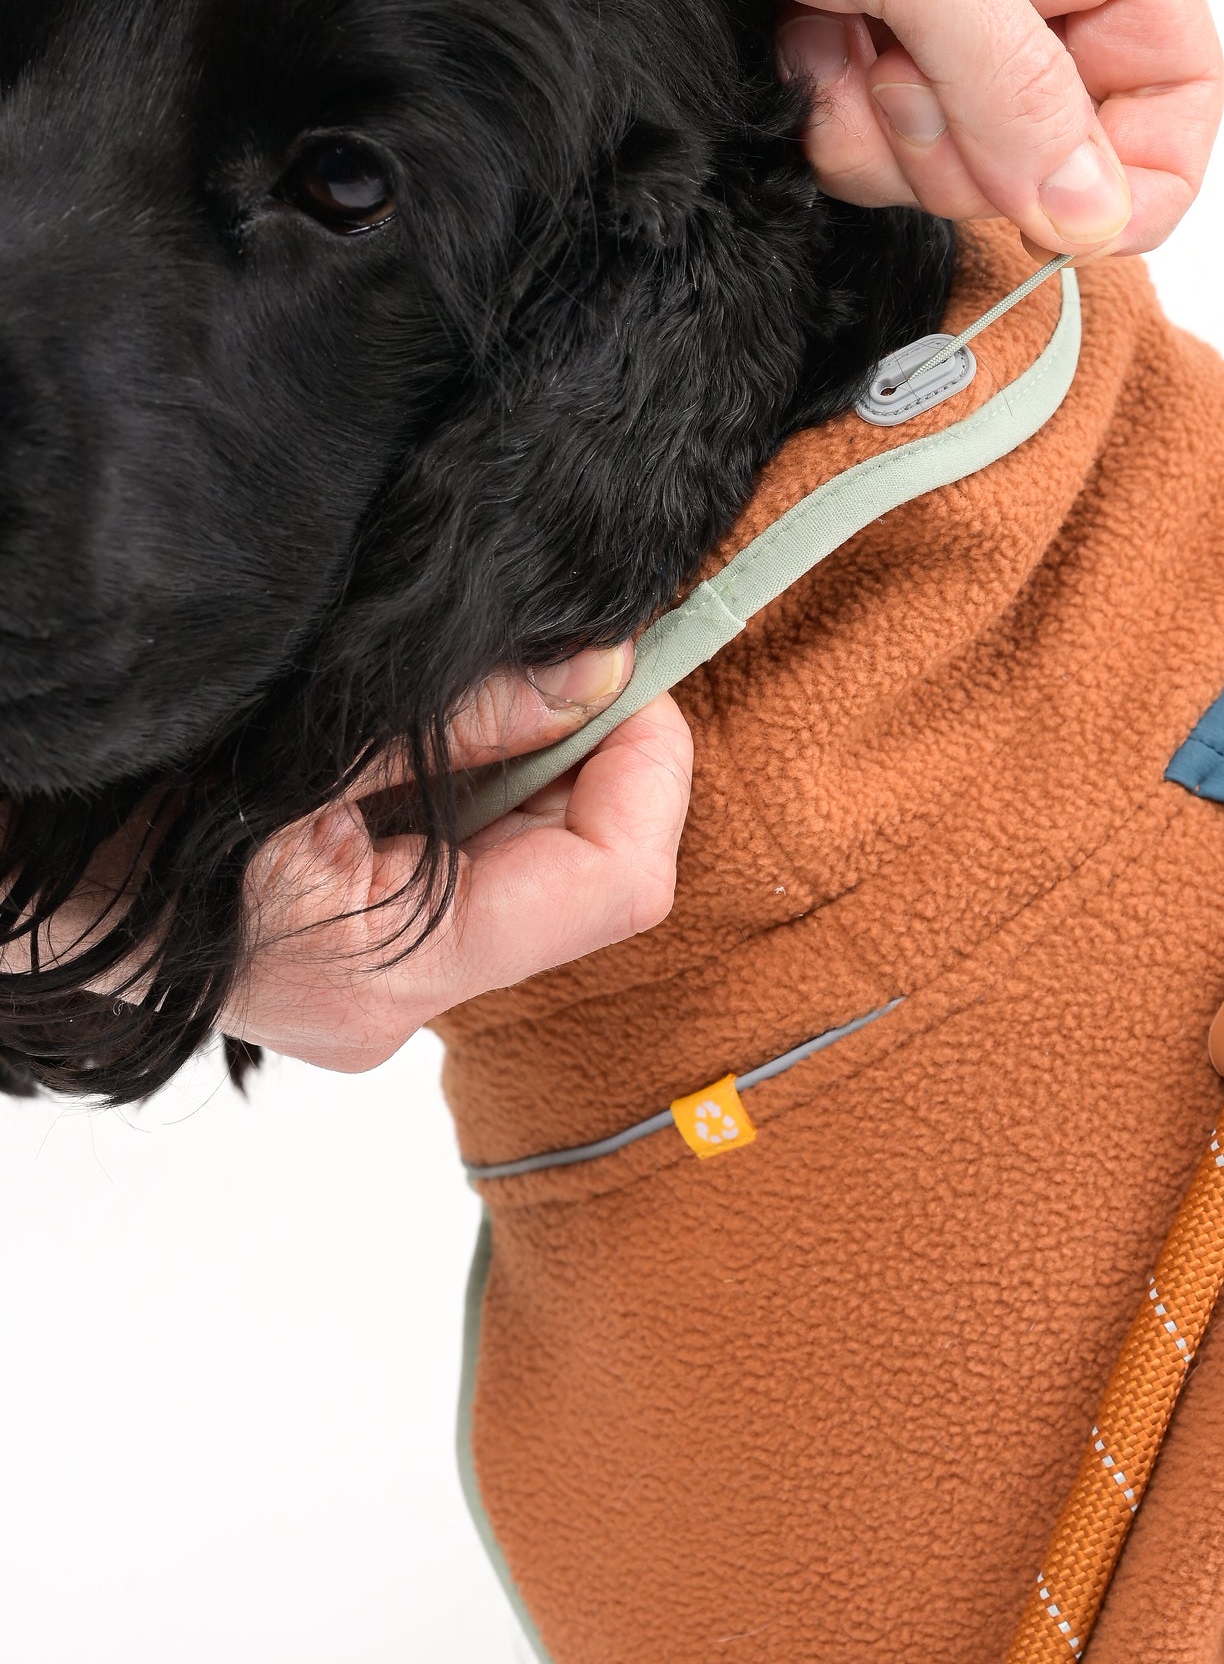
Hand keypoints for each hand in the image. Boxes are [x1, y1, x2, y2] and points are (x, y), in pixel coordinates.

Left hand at [135, 0, 1221, 256]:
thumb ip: (1009, 85)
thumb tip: (1091, 210)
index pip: (1175, 89)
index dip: (1131, 178)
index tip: (1056, 221)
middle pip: (1057, 148)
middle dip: (966, 142)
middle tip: (895, 73)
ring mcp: (942, 1)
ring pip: (963, 160)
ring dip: (887, 132)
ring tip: (833, 40)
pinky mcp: (865, 31)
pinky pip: (882, 145)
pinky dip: (834, 122)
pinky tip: (799, 50)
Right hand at [224, 646, 691, 1069]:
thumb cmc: (131, 801)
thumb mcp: (307, 737)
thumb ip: (469, 714)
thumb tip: (603, 671)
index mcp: (391, 972)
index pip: (616, 884)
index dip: (651, 769)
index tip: (635, 671)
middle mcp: (395, 1008)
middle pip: (582, 878)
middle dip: (596, 757)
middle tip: (570, 654)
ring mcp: (374, 996)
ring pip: (529, 874)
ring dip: (534, 769)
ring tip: (487, 685)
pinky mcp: (357, 966)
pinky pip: (468, 877)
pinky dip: (478, 797)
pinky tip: (436, 735)